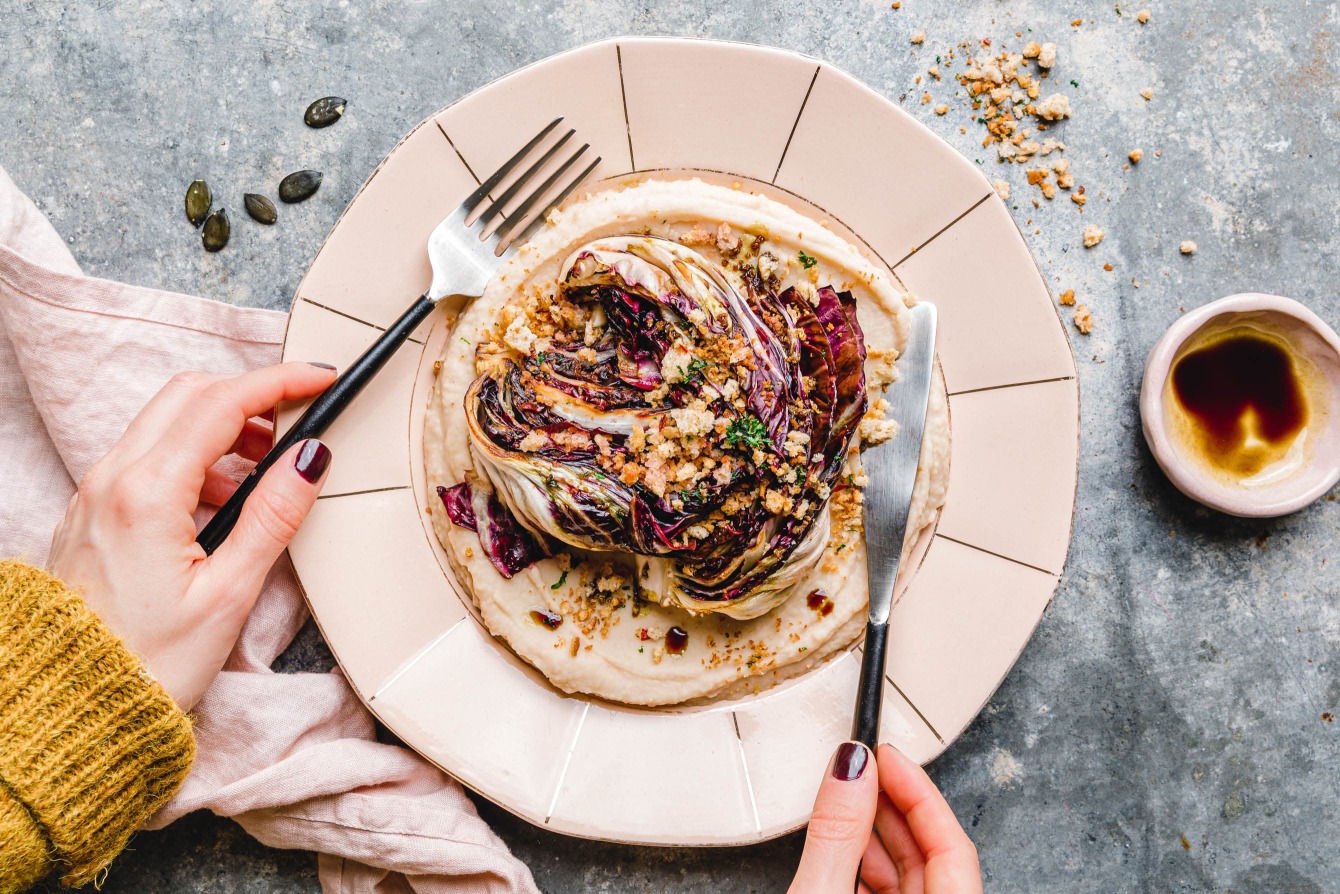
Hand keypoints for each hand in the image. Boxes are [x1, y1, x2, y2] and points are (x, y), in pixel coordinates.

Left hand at [47, 363, 336, 710]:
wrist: (75, 707)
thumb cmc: (147, 663)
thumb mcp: (229, 593)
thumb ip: (272, 516)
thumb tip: (309, 458)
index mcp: (146, 495)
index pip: (221, 403)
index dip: (279, 381)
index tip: (318, 378)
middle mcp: (111, 482)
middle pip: (188, 395)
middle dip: (250, 394)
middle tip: (298, 416)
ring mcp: (95, 494)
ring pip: (164, 420)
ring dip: (222, 424)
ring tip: (265, 467)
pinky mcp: (92, 513)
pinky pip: (145, 454)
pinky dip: (193, 453)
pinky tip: (221, 497)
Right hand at [790, 742, 982, 893]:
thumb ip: (837, 834)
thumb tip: (851, 769)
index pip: (951, 844)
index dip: (919, 792)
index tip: (887, 757)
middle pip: (931, 855)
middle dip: (895, 806)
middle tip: (865, 768)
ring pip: (909, 876)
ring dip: (876, 835)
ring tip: (848, 798)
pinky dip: (863, 865)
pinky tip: (839, 846)